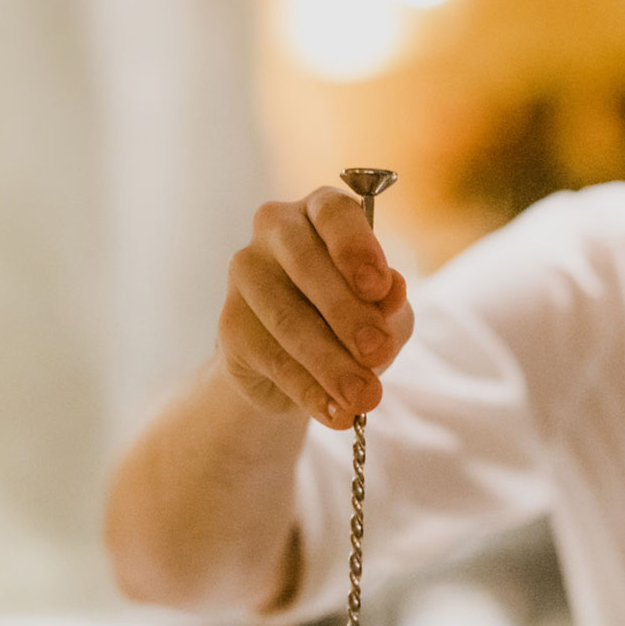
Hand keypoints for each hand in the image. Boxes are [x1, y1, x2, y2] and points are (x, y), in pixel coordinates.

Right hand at [220, 188, 414, 431]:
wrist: (297, 364)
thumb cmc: (350, 321)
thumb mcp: (385, 313)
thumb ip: (392, 304)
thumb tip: (394, 291)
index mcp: (321, 213)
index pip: (335, 212)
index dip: (357, 248)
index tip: (379, 287)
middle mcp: (276, 231)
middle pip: (308, 266)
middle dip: (349, 315)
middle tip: (379, 354)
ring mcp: (246, 274)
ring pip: (289, 319)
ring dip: (332, 363)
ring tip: (365, 396)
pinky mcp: (230, 324)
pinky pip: (272, 359)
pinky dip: (309, 390)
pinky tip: (336, 413)